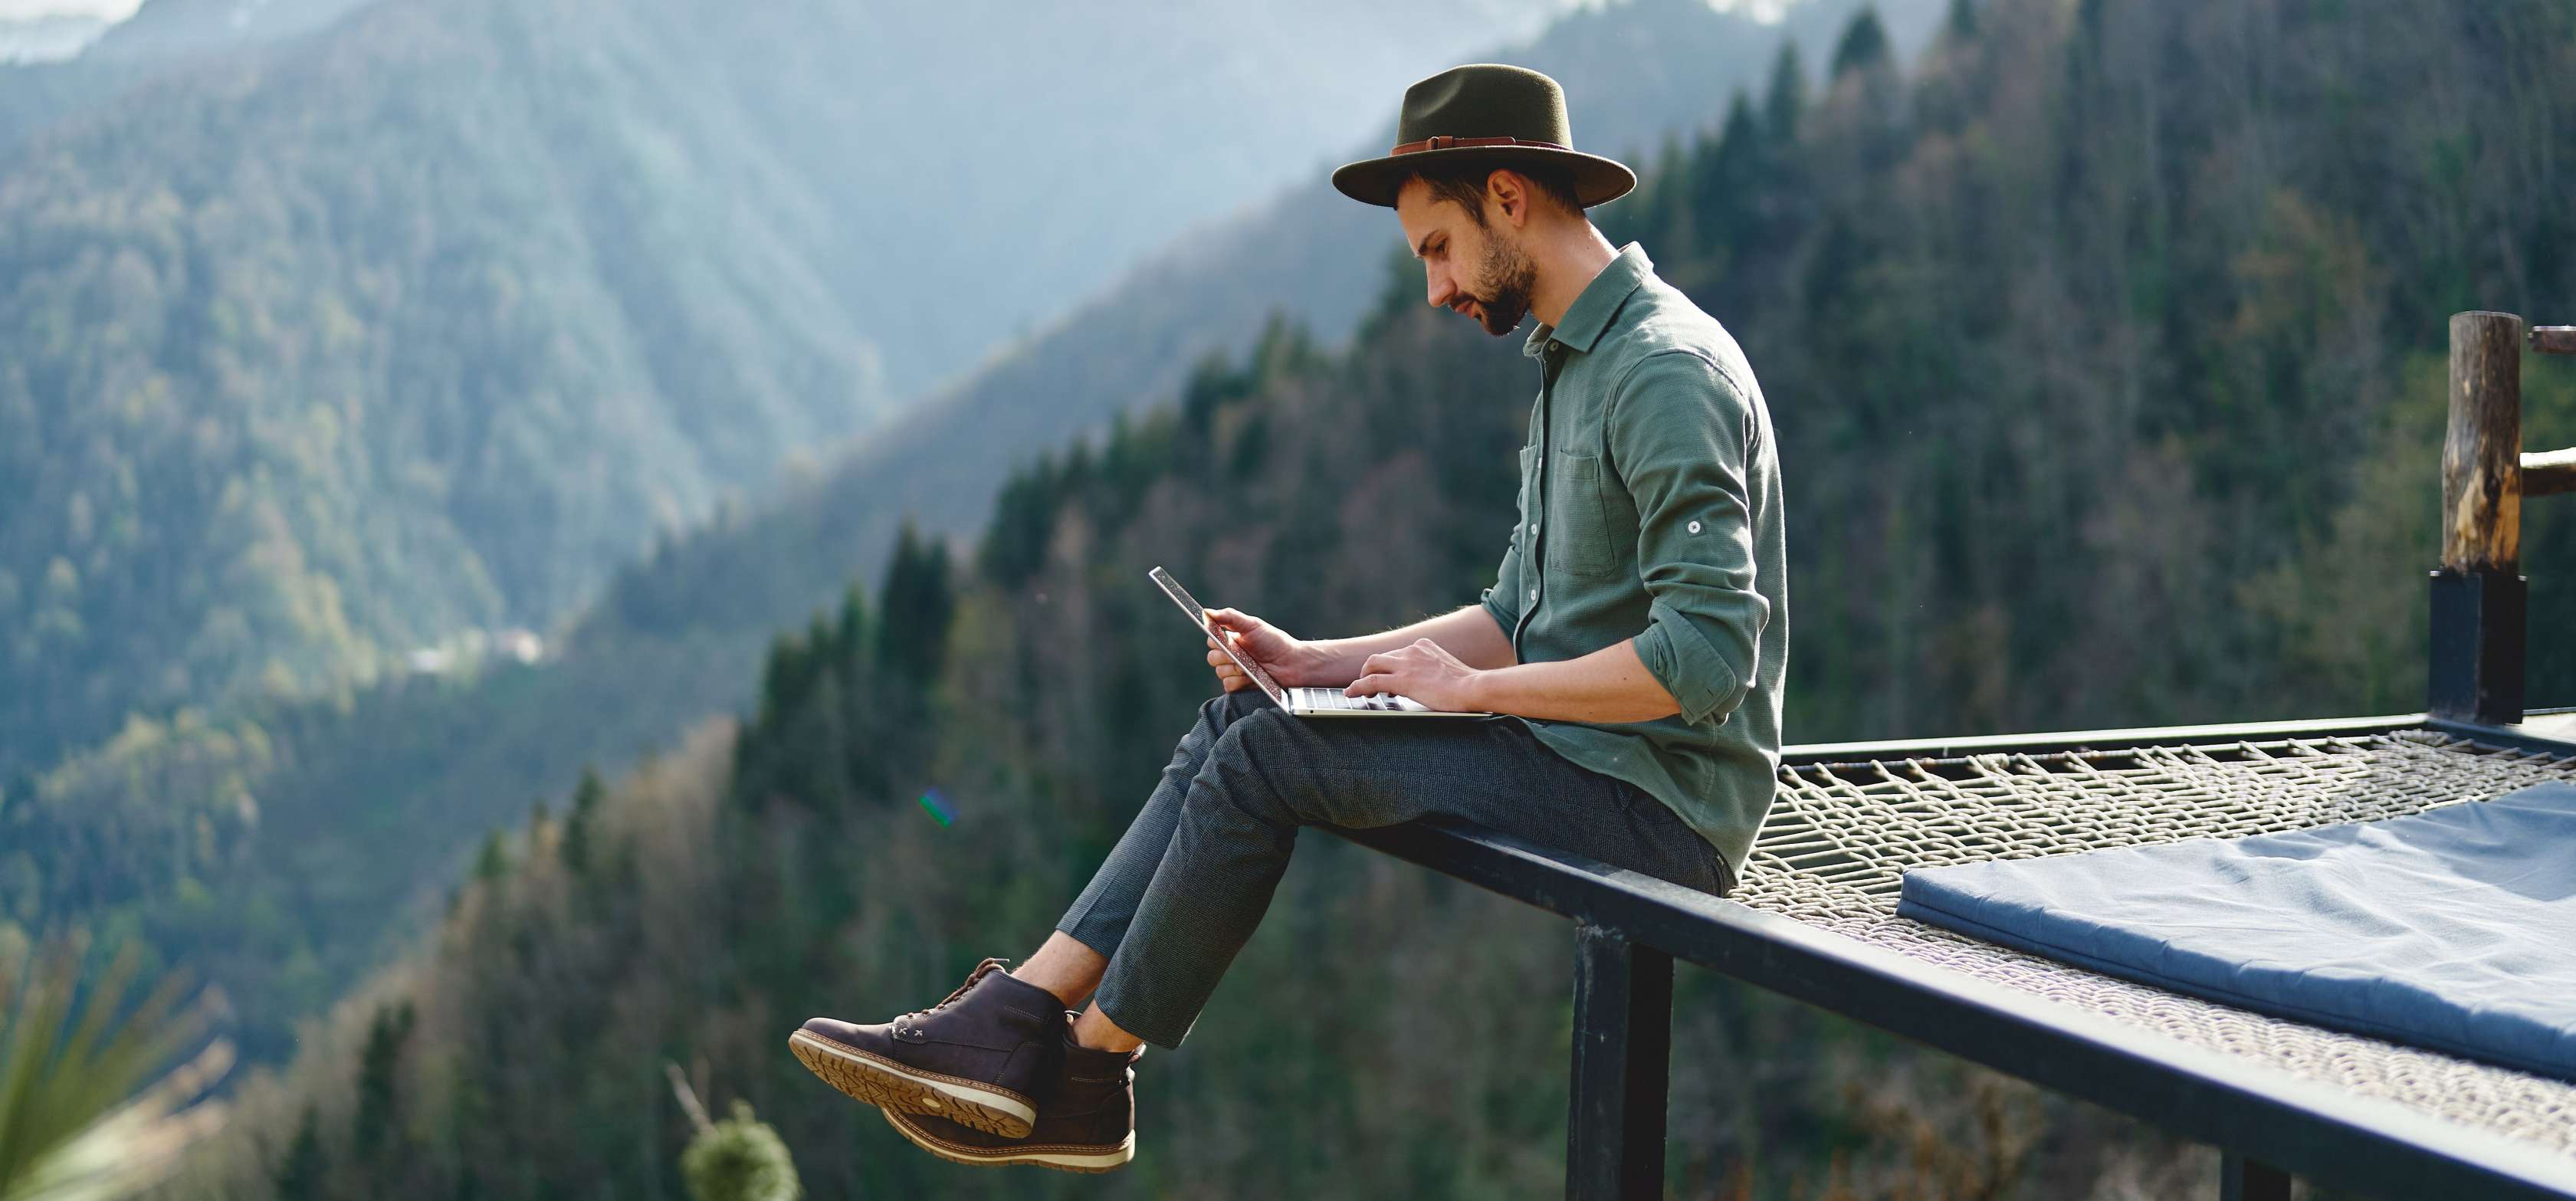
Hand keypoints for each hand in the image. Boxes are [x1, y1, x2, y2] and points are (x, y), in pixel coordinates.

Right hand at [1203, 608, 1318, 692]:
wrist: (1292, 664)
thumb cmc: (1275, 642)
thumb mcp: (1253, 625)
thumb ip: (1230, 617)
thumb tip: (1207, 612)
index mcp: (1231, 639)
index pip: (1211, 640)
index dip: (1217, 642)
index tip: (1229, 641)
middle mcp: (1231, 655)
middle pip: (1212, 658)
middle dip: (1227, 657)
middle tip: (1243, 655)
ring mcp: (1234, 671)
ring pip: (1220, 672)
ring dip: (1235, 670)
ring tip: (1251, 667)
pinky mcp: (1239, 686)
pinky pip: (1228, 685)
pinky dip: (1239, 682)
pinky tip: (1251, 677)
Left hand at [1346, 638, 1484, 711]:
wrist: (1473, 688)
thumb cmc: (1466, 685)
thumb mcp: (1447, 669)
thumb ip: (1432, 670)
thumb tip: (1425, 683)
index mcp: (1423, 646)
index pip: (1397, 654)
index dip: (1388, 667)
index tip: (1385, 679)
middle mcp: (1412, 650)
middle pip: (1381, 657)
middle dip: (1370, 669)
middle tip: (1367, 683)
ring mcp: (1406, 663)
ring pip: (1372, 665)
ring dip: (1362, 678)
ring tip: (1358, 690)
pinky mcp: (1402, 680)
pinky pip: (1371, 681)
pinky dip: (1357, 686)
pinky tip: (1352, 693)